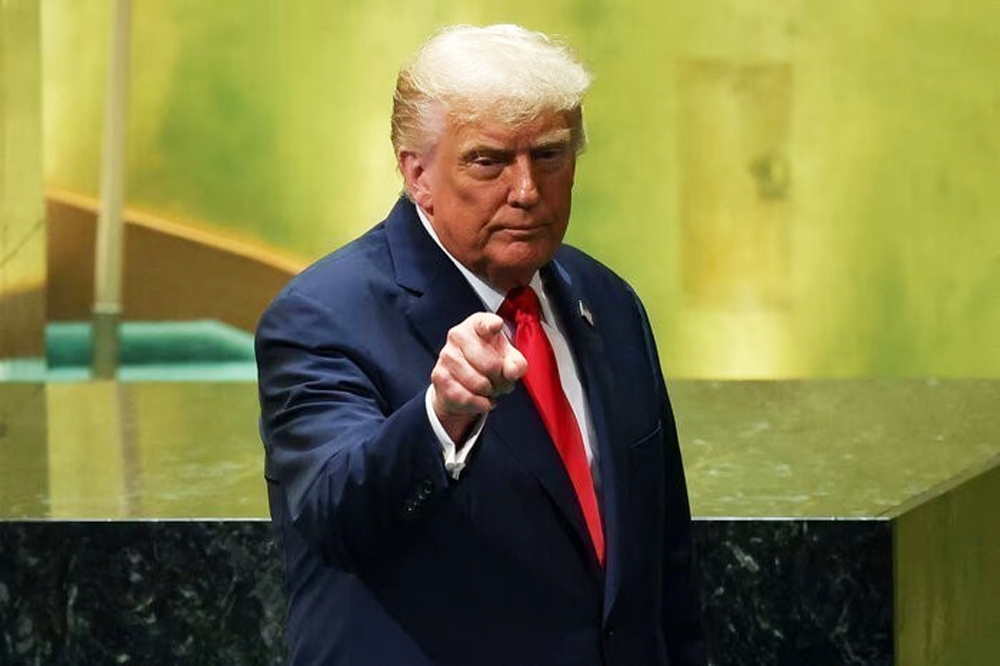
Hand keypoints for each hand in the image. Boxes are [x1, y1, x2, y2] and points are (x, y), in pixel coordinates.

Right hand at [430, 312, 526, 441]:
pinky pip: (465, 397)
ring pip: (477, 383)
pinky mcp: (439, 376)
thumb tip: (512, 371)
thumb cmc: (488, 362)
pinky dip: (479, 403)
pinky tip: (483, 400)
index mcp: (477, 324)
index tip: (497, 326)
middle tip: (499, 380)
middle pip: (490, 364)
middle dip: (500, 379)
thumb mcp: (508, 360)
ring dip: (489, 392)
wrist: (463, 383)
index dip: (492, 325)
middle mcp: (458, 335)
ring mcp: (446, 355)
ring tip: (489, 389)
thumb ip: (517, 364)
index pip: (485, 322)